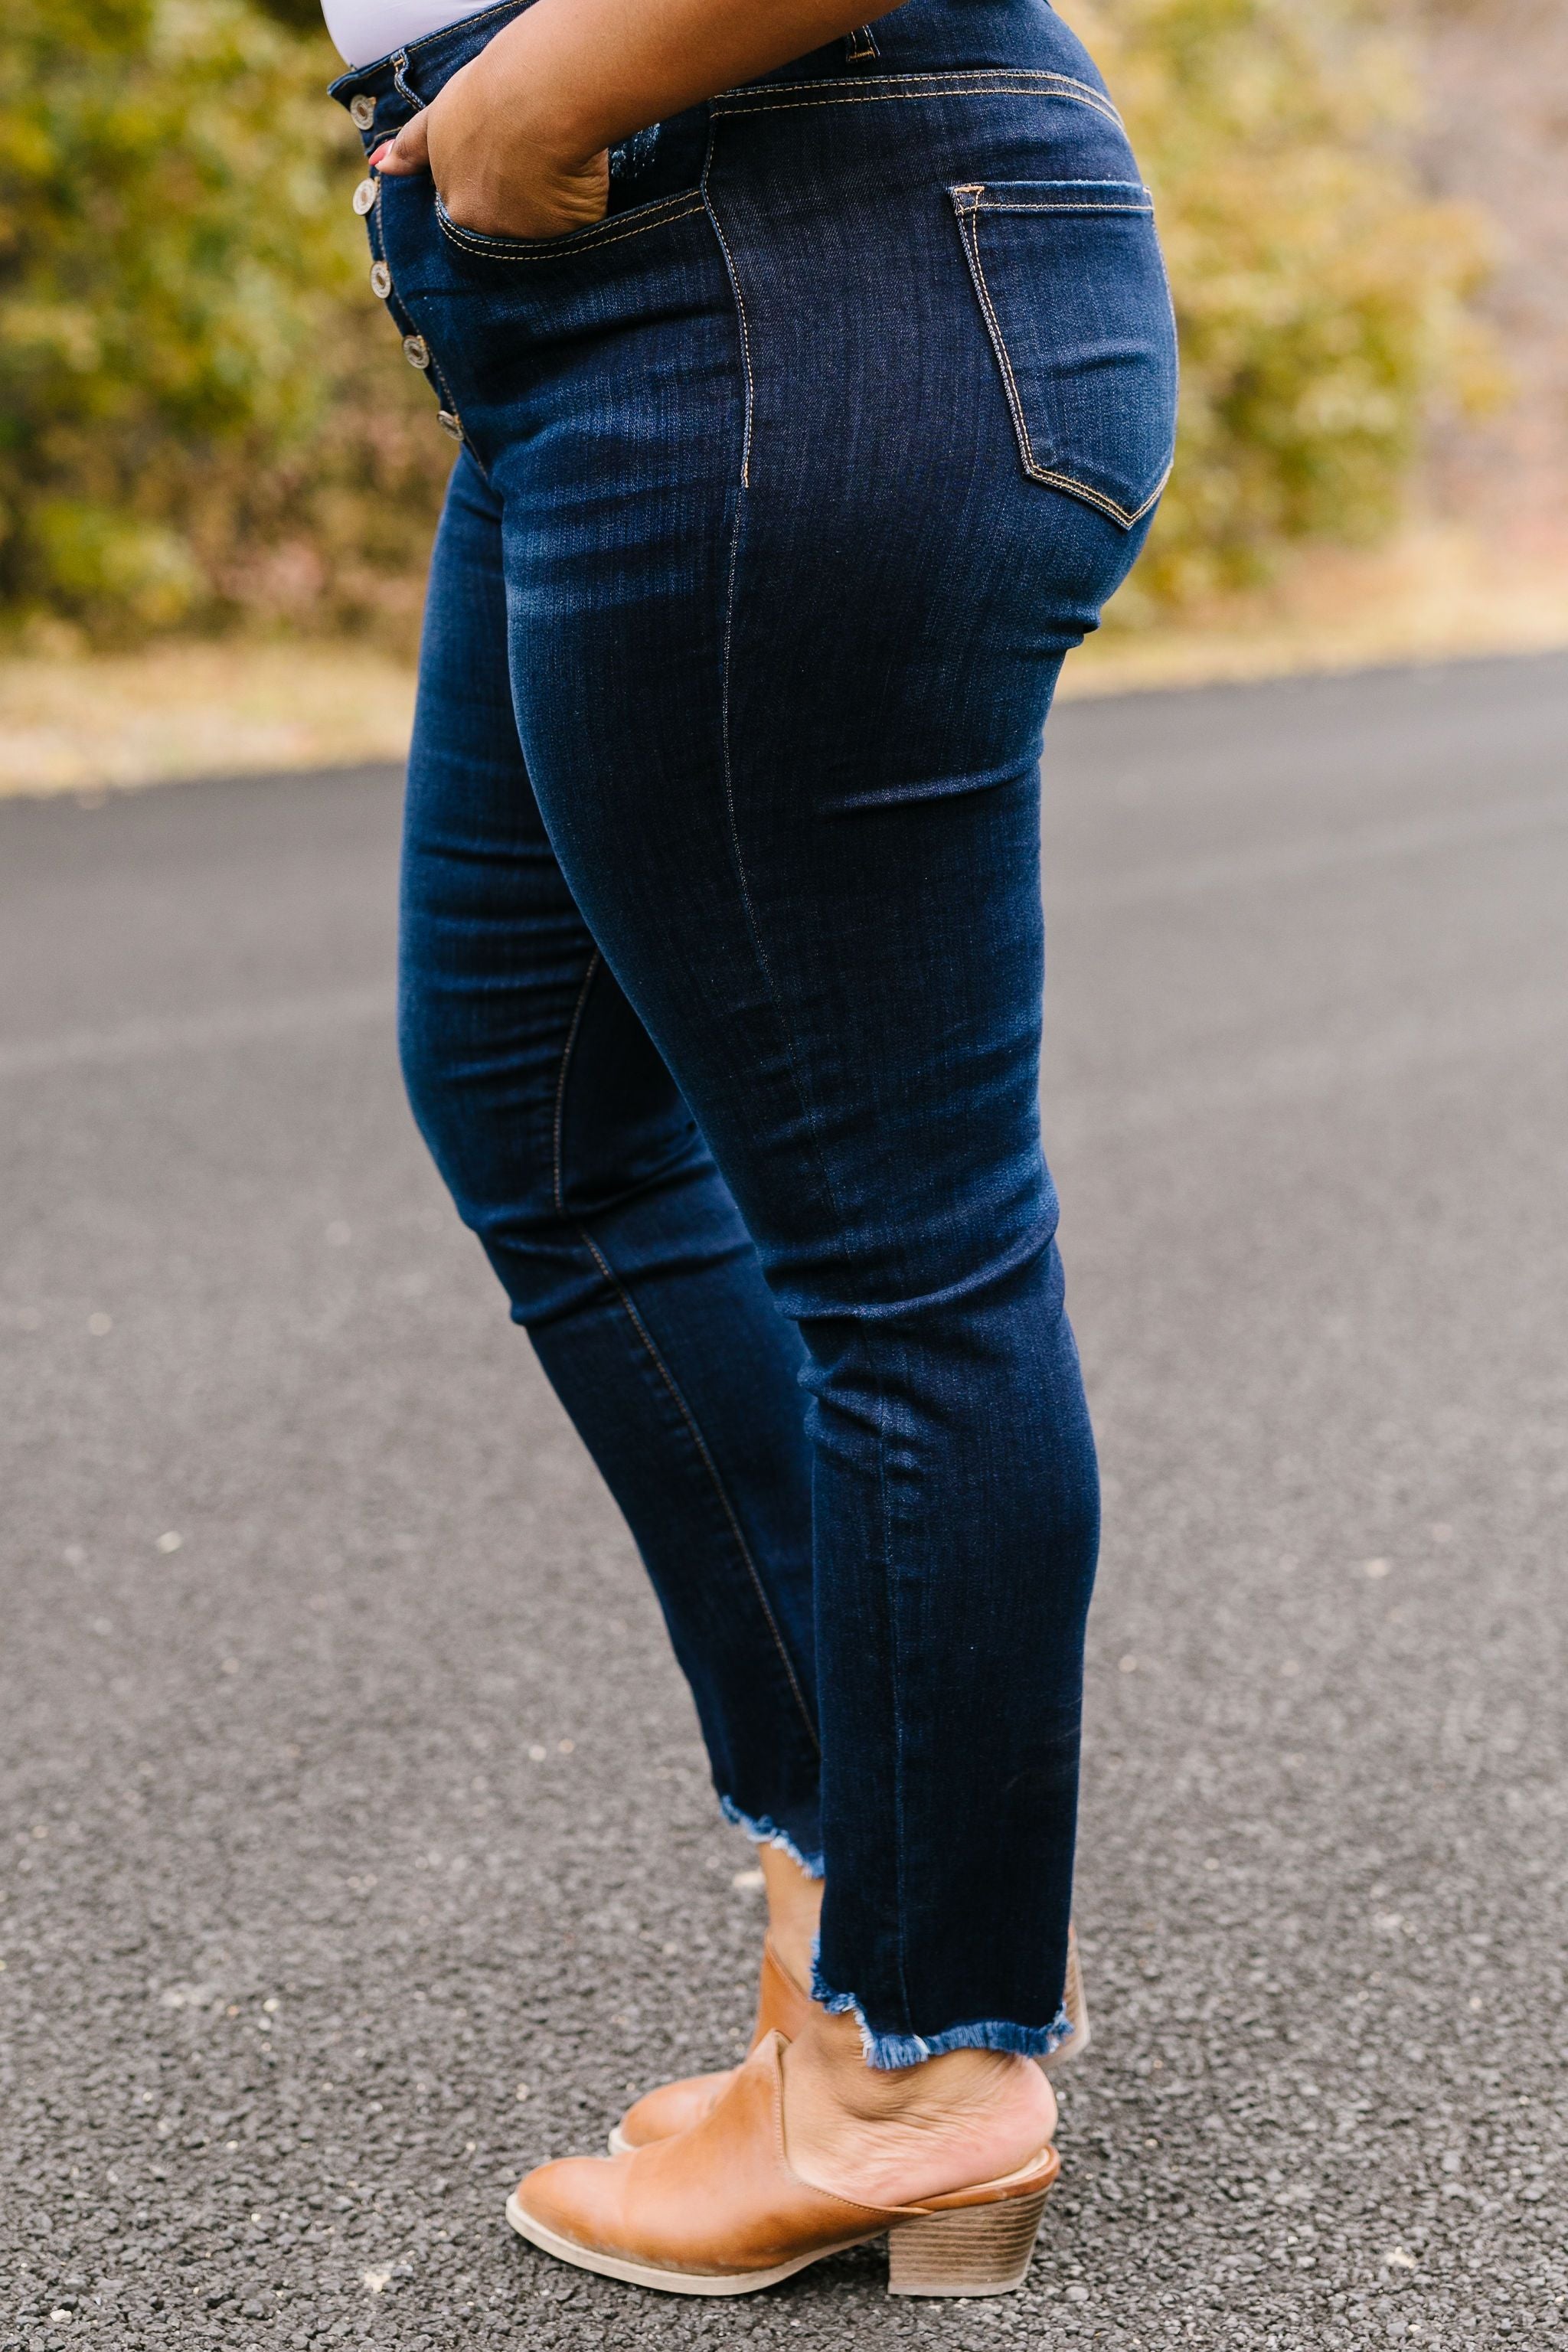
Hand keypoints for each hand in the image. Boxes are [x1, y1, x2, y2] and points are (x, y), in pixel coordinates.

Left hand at [372, 52, 609, 241]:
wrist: (538, 96)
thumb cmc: (490, 94)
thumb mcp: (440, 116)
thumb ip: (413, 145)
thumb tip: (380, 167)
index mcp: (455, 202)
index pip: (471, 210)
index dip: (491, 189)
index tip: (506, 170)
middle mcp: (486, 230)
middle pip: (503, 229)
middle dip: (517, 210)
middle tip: (535, 172)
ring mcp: (526, 238)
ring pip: (540, 235)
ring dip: (550, 212)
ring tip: (559, 171)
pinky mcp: (567, 237)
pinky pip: (575, 233)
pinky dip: (582, 212)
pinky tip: (583, 182)